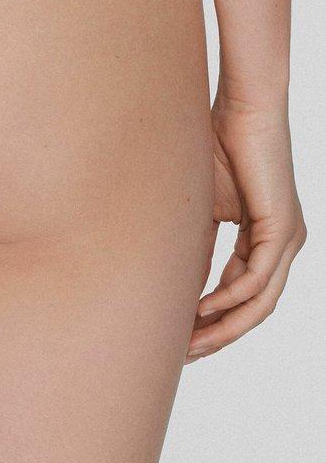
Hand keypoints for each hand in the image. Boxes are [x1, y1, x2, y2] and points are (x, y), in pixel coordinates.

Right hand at [187, 92, 305, 360]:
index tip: (181, 339)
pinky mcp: (281, 228)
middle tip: (184, 356)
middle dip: (219, 336)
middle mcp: (284, 245)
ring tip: (191, 342)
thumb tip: (174, 284)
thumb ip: (197, 245)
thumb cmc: (218, 144)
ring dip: (224, 327)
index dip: (214, 321)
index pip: (243, 295)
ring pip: (260, 303)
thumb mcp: (202, 207)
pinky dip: (230, 298)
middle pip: (255, 309)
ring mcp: (287, 239)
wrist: (241, 107)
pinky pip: (258, 279)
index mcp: (267, 240)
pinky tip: (202, 309)